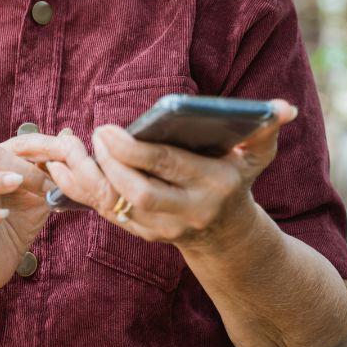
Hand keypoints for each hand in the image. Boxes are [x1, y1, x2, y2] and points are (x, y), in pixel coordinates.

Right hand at [0, 141, 54, 294]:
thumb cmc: (17, 220)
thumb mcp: (41, 195)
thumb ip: (51, 170)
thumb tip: (68, 134)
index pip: (17, 144)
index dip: (43, 147)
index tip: (66, 158)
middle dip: (21, 166)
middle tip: (45, 185)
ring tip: (15, 184)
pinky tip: (1, 216)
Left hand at [9, 100, 296, 249]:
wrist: (229, 238)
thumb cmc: (236, 179)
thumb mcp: (255, 157)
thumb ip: (266, 130)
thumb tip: (283, 108)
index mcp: (214, 186)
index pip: (168, 167)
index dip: (133, 149)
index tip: (107, 128)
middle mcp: (188, 212)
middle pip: (140, 192)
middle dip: (110, 164)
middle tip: (94, 135)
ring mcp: (164, 229)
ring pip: (119, 207)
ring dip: (90, 178)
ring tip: (71, 148)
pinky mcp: (144, 235)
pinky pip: (107, 213)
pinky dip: (82, 192)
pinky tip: (63, 167)